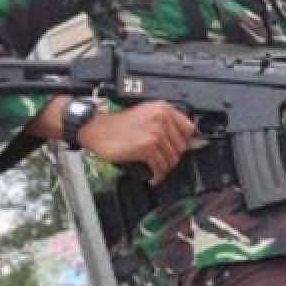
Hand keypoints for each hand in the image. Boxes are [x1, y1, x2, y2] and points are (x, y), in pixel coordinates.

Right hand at [77, 101, 194, 184]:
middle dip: (173, 157)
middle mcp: (161, 118)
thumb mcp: (145, 113)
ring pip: (172, 159)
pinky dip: (158, 175)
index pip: (189, 129)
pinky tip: (153, 177)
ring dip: (165, 168)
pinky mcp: (147, 147)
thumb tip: (180, 140)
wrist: (96, 129)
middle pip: (182, 146)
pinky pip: (160, 167)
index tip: (178, 150)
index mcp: (163, 108)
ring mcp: (155, 132)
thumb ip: (164, 123)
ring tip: (157, 169)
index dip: (184, 142)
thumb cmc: (117, 124)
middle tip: (164, 162)